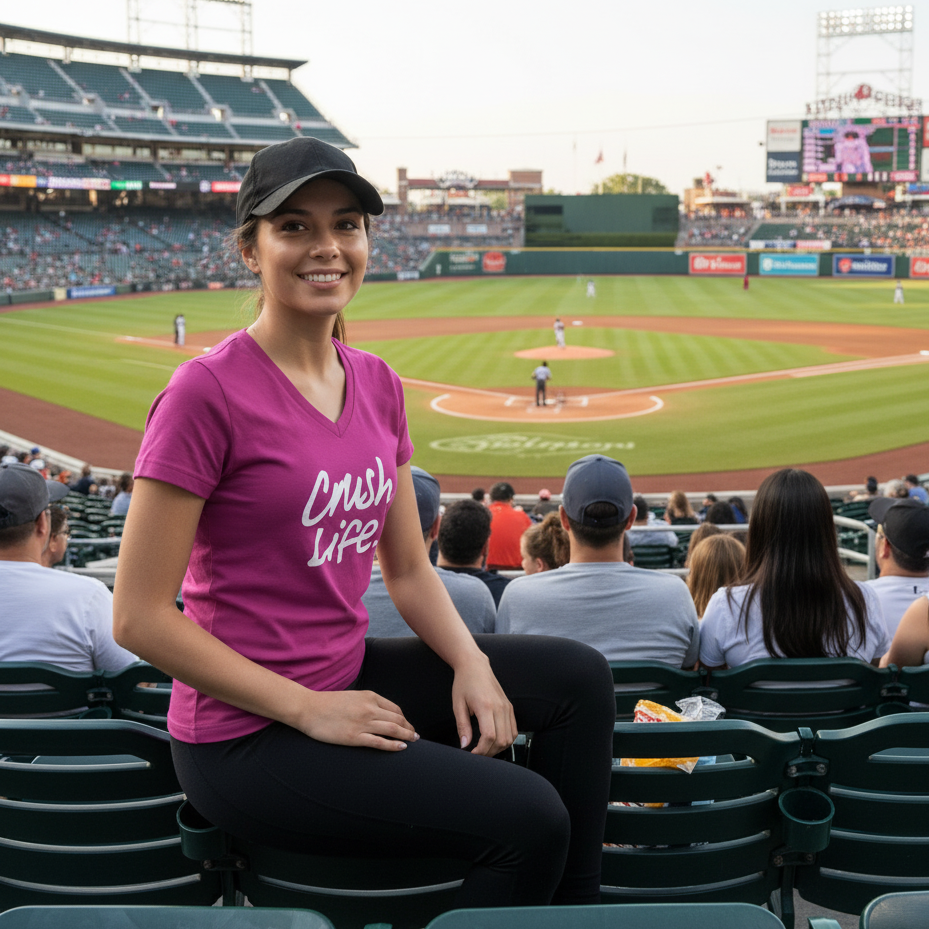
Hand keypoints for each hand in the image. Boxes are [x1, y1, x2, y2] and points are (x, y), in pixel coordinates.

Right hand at [295, 689, 417, 751]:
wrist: (308, 708)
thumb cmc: (328, 703)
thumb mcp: (353, 696)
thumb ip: (367, 703)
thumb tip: (378, 712)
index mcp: (369, 696)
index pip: (395, 709)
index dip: (404, 719)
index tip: (407, 725)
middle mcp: (369, 708)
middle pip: (397, 719)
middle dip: (409, 728)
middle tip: (416, 735)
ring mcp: (363, 723)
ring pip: (393, 730)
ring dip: (407, 736)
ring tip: (413, 741)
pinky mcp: (354, 737)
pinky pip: (379, 742)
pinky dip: (393, 745)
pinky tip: (402, 747)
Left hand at [451, 654, 516, 755]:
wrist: (475, 666)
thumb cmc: (464, 683)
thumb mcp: (458, 705)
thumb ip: (462, 727)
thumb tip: (464, 745)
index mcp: (486, 706)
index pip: (489, 737)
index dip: (481, 750)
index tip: (471, 754)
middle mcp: (500, 707)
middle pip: (501, 740)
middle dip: (489, 752)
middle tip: (476, 754)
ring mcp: (507, 707)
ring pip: (510, 738)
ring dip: (498, 748)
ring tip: (485, 749)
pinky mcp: (510, 707)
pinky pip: (514, 730)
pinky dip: (506, 740)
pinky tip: (495, 741)